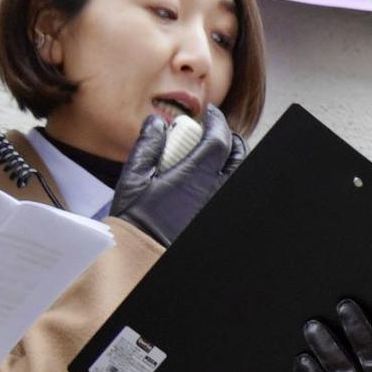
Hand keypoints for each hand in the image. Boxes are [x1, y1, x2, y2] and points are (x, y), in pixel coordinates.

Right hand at [110, 105, 243, 247]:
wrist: (142, 258)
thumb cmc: (135, 222)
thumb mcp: (133, 179)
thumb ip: (147, 146)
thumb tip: (156, 123)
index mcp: (195, 176)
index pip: (219, 139)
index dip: (217, 121)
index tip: (210, 113)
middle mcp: (214, 191)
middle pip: (238, 156)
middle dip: (229, 139)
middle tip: (213, 133)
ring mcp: (217, 205)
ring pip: (236, 175)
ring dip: (229, 161)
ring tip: (211, 156)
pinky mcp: (215, 217)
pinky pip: (226, 191)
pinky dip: (223, 180)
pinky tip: (207, 181)